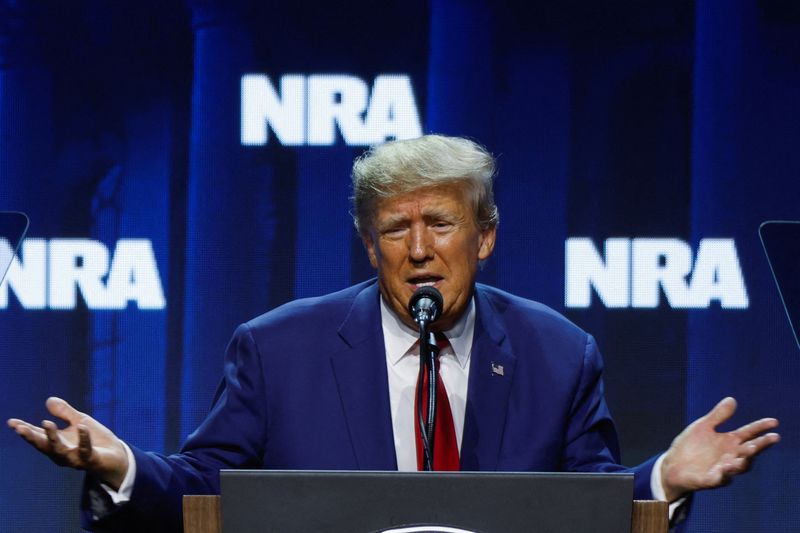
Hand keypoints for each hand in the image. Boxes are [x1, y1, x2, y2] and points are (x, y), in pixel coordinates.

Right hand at [7, 397, 128, 489]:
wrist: (117, 455)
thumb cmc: (96, 439)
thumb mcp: (80, 421)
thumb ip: (65, 412)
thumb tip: (48, 400)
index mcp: (58, 443)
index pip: (38, 436)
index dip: (25, 429)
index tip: (11, 422)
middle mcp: (62, 453)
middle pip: (43, 446)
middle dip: (31, 437)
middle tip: (19, 428)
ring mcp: (75, 458)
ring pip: (60, 451)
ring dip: (52, 438)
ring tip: (46, 423)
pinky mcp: (90, 460)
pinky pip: (86, 450)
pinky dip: (84, 439)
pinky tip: (83, 427)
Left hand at [660, 397, 778, 501]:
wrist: (673, 465)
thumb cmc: (691, 446)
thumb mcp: (703, 427)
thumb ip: (718, 416)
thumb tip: (732, 399)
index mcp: (730, 441)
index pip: (749, 433)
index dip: (761, 427)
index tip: (774, 422)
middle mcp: (731, 456)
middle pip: (750, 450)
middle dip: (761, 444)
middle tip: (773, 437)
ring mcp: (723, 469)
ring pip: (740, 466)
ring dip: (745, 459)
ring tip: (749, 448)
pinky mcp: (711, 480)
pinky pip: (721, 478)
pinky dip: (724, 473)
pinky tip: (725, 466)